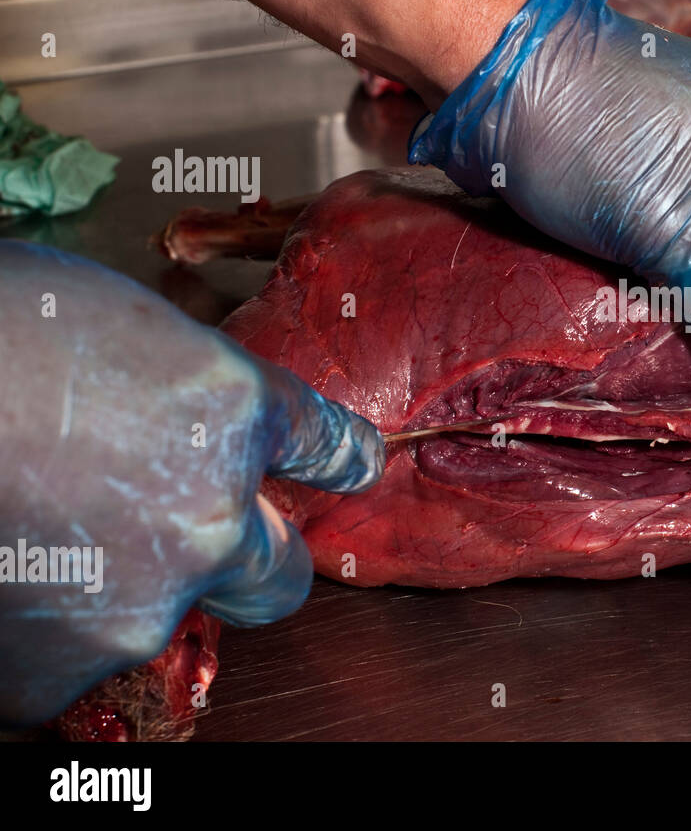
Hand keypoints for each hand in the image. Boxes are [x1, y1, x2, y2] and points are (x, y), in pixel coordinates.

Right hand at [0, 242, 383, 724]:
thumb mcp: (112, 322)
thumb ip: (181, 387)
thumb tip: (193, 419)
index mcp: (229, 413)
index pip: (324, 447)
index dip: (339, 459)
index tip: (352, 468)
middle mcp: (208, 522)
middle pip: (280, 573)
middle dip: (253, 554)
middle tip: (195, 528)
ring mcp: (138, 607)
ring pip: (170, 615)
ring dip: (133, 584)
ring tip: (43, 525)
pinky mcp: (56, 673)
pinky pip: (81, 654)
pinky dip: (52, 623)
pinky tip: (8, 563)